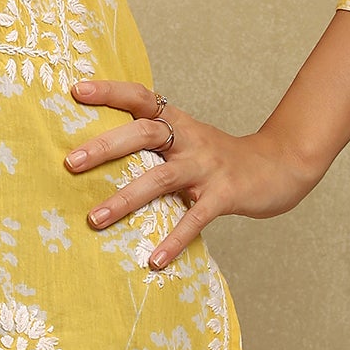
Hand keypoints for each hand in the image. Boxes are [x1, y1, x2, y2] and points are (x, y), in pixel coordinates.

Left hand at [65, 77, 322, 269]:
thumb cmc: (218, 156)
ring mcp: (206, 166)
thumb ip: (154, 140)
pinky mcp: (224, 195)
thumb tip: (101, 150)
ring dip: (126, 198)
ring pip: (161, 178)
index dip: (109, 91)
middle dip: (106, 146)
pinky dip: (173, 239)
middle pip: (144, 132)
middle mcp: (189, 138)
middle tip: (71, 162)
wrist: (278, 165)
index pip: (140, 97)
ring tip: (94, 219)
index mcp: (177, 120)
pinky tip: (153, 260)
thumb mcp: (187, 138)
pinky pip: (194, 219)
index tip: (76, 90)